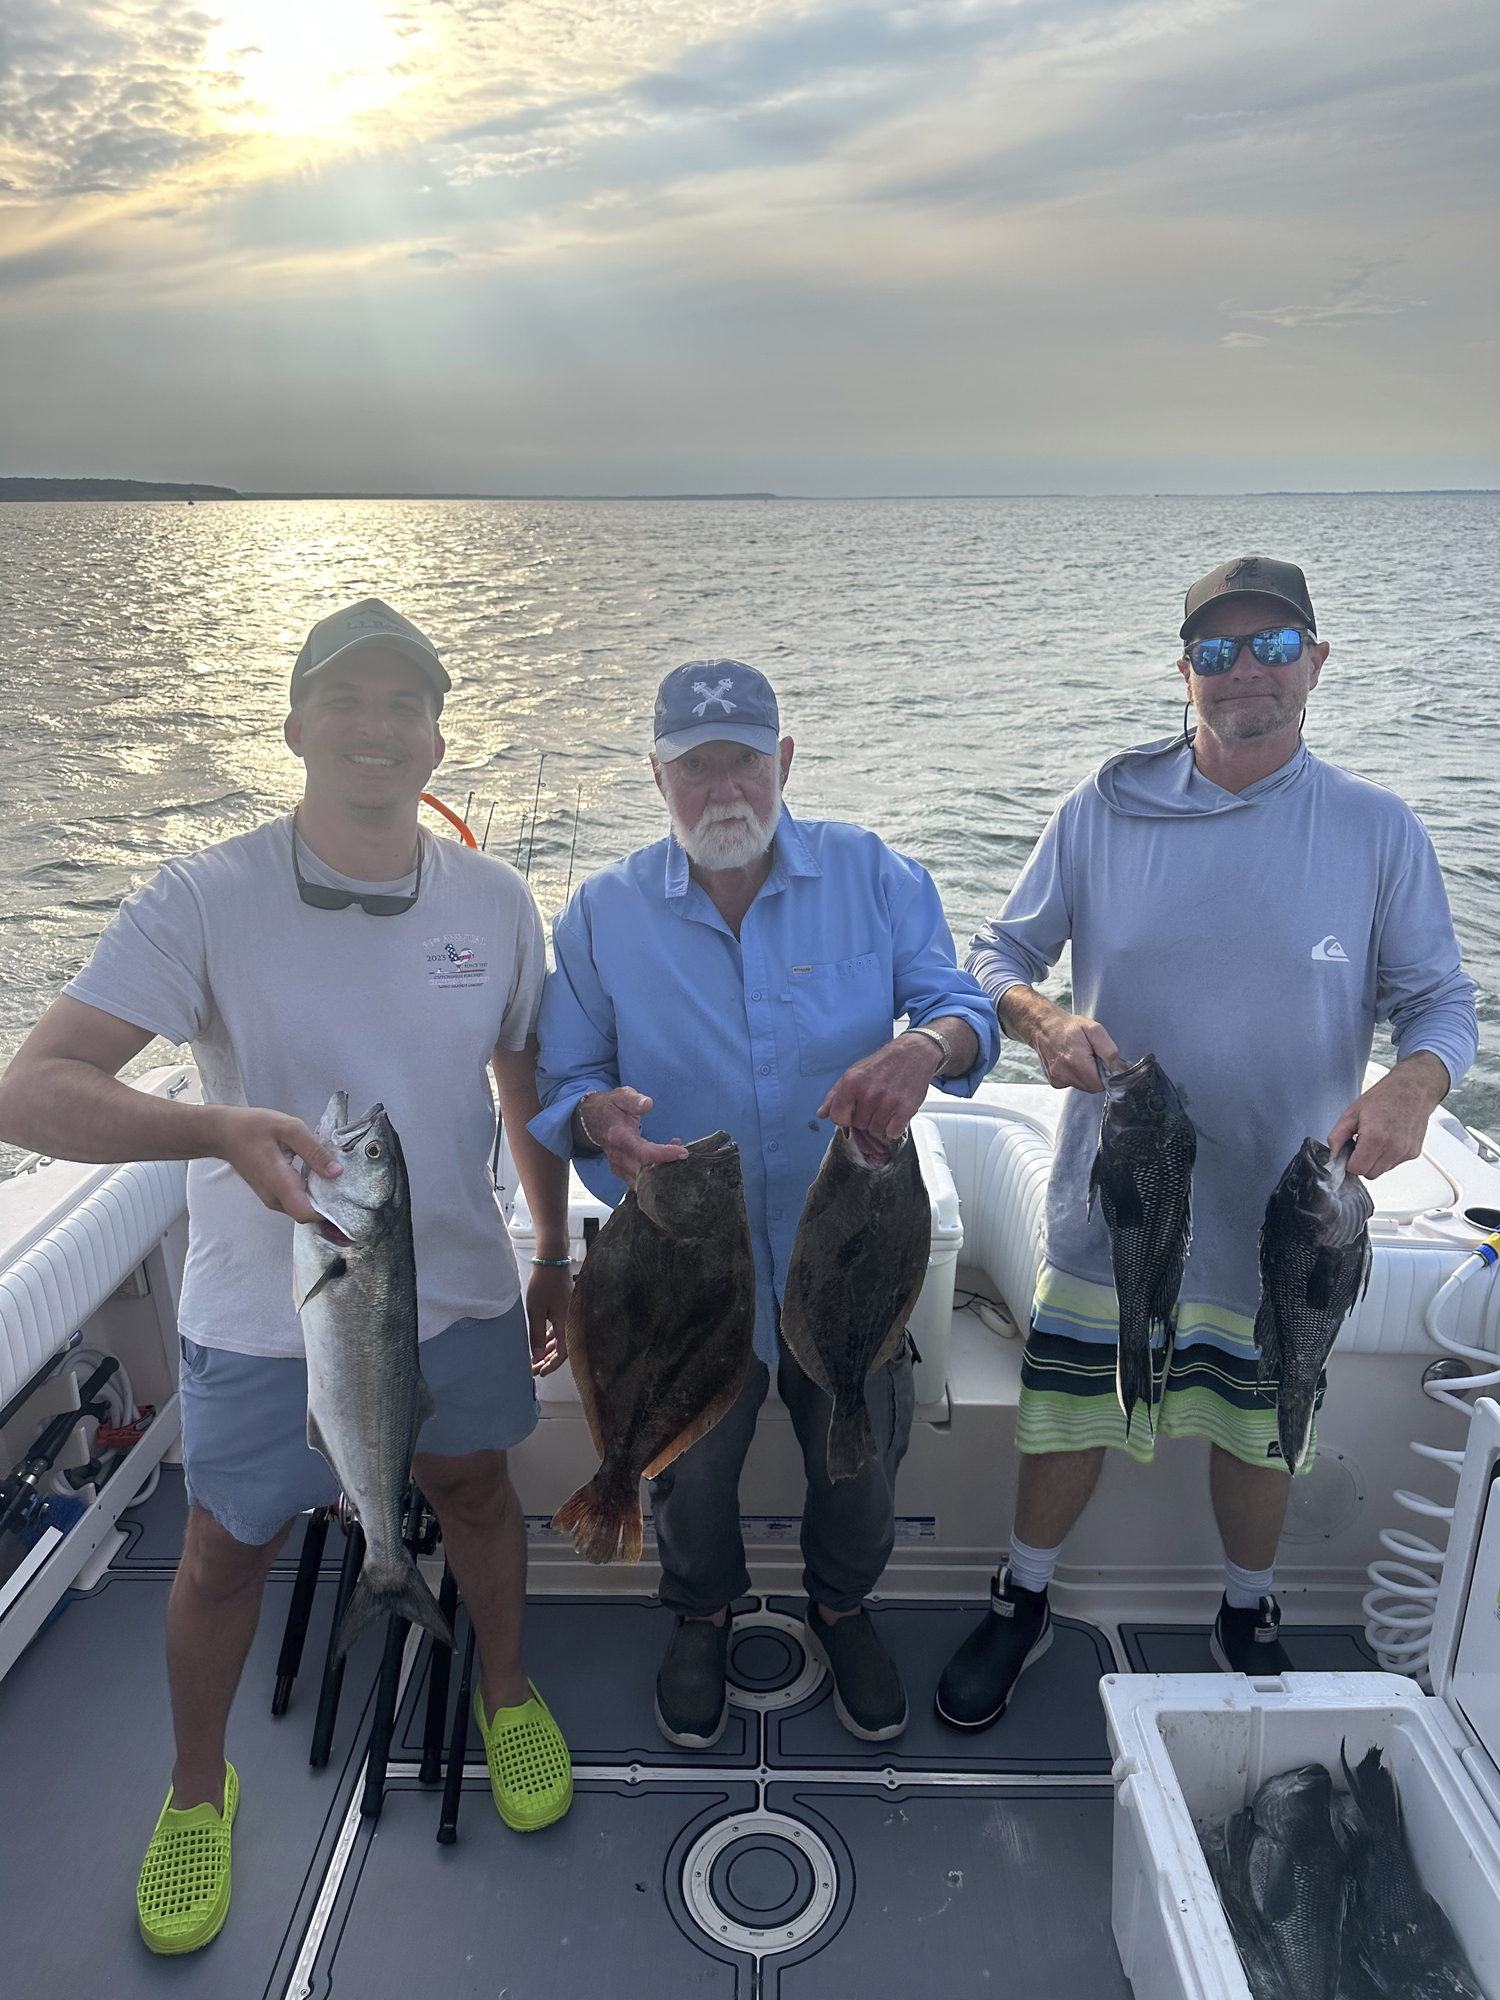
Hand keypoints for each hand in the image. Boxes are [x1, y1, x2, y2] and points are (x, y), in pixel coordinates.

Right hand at [212, 1106, 340, 1222]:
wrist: (223, 1133)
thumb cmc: (254, 1127)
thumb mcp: (289, 1129)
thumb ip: (314, 1151)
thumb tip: (337, 1172)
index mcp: (280, 1183)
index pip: (307, 1214)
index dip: (328, 1211)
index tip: (345, 1196)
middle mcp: (274, 1198)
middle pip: (307, 1214)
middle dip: (327, 1204)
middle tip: (345, 1183)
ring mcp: (271, 1198)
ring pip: (301, 1208)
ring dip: (318, 1197)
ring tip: (333, 1176)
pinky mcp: (270, 1194)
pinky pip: (294, 1201)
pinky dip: (308, 1193)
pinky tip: (316, 1175)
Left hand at [526, 1264, 571, 1376]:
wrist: (551, 1260)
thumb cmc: (544, 1283)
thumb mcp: (536, 1311)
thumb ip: (536, 1335)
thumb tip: (537, 1356)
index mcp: (566, 1323)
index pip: (563, 1353)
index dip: (551, 1365)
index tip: (540, 1372)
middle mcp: (571, 1321)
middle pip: (563, 1348)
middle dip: (548, 1360)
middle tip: (534, 1369)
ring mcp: (569, 1315)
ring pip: (561, 1338)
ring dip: (549, 1350)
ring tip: (535, 1359)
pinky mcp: (565, 1309)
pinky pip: (560, 1329)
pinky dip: (551, 1338)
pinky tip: (542, 1343)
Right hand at [577, 1086, 687, 1189]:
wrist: (593, 1119)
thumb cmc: (611, 1107)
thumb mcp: (621, 1096)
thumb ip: (634, 1100)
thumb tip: (647, 1104)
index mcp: (618, 1137)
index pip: (643, 1154)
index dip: (664, 1155)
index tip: (683, 1152)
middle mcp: (617, 1157)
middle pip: (646, 1172)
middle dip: (667, 1166)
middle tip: (682, 1151)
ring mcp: (618, 1167)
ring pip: (645, 1181)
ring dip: (663, 1170)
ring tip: (675, 1151)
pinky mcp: (622, 1173)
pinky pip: (642, 1180)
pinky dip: (656, 1173)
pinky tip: (666, 1158)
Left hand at [818, 1036, 940, 1158]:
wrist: (913, 1054)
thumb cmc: (881, 1064)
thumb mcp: (853, 1073)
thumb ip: (835, 1095)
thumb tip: (821, 1114)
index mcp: (852, 1082)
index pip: (837, 1117)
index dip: (844, 1118)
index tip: (852, 1112)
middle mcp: (868, 1093)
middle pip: (859, 1125)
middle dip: (865, 1119)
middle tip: (874, 1104)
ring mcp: (888, 1102)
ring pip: (875, 1131)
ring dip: (880, 1124)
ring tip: (885, 1108)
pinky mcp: (905, 1109)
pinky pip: (892, 1133)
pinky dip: (893, 1128)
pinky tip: (895, 1114)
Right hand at [1000, 986, 1117, 1091]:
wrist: (1044, 1027)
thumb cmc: (1069, 1027)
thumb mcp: (1095, 1030)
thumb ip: (1108, 1049)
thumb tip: (1115, 1067)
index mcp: (1076, 1061)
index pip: (1099, 1084)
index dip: (1106, 1075)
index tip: (1104, 1064)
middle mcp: (1064, 1073)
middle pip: (1092, 1088)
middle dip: (1097, 1076)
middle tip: (1093, 1059)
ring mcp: (1058, 1079)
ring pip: (1082, 1087)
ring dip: (1087, 1076)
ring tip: (1082, 1059)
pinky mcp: (1054, 1081)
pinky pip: (1072, 1084)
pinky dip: (1076, 1076)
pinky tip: (1072, 1063)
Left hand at [1327, 1052, 1449, 1180]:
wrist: (1412, 1089)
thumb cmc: (1384, 1097)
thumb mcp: (1352, 1113)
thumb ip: (1337, 1137)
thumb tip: (1332, 1155)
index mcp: (1376, 1138)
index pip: (1356, 1169)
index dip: (1349, 1162)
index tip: (1349, 1151)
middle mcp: (1393, 1148)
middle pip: (1369, 1174)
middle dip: (1362, 1162)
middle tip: (1361, 1143)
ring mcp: (1405, 1152)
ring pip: (1381, 1170)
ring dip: (1375, 1160)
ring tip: (1376, 1138)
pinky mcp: (1413, 1153)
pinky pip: (1394, 1164)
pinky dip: (1387, 1157)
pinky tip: (1388, 1139)